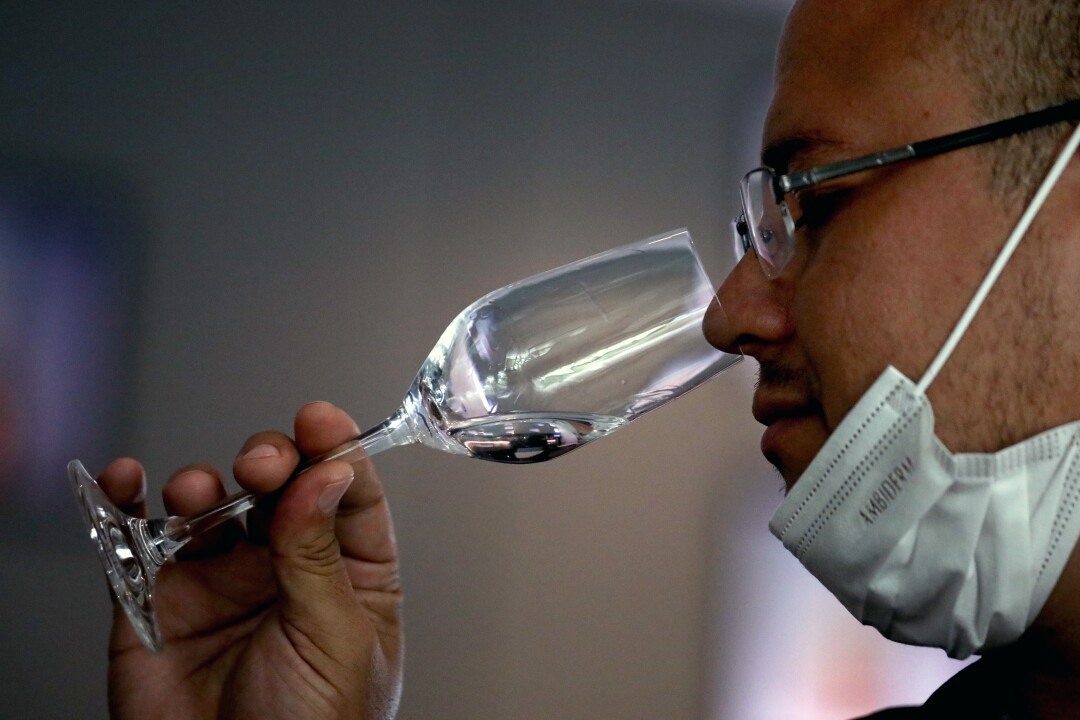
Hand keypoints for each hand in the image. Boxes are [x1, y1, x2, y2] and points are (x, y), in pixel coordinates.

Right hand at [96, 402, 402, 719]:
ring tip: (202, 492)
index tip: (320, 421)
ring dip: (204, 482)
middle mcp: (287, 568)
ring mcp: (222, 580)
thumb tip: (325, 476)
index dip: (337, 451)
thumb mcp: (333, 638)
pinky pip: (141, 538)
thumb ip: (320, 555)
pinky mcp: (160, 598)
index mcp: (350, 576)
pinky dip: (127, 502)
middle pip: (282, 486)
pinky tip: (127, 481)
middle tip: (262, 461)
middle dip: (272, 459)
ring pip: (213, 503)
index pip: (350, 496)